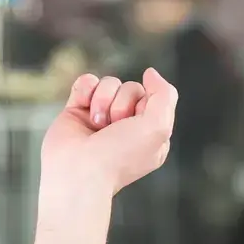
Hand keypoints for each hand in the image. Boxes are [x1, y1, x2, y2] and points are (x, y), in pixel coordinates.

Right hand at [32, 68, 177, 243]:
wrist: (79, 170)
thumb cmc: (121, 155)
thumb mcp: (159, 128)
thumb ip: (165, 96)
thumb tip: (151, 73)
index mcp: (150, 135)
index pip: (155, 98)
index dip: (146, 105)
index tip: (138, 125)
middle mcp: (127, 127)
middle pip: (132, 88)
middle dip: (123, 103)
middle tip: (114, 128)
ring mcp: (102, 118)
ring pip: (109, 83)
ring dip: (103, 100)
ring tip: (97, 125)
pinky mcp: (78, 111)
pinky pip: (87, 81)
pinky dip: (84, 92)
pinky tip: (82, 110)